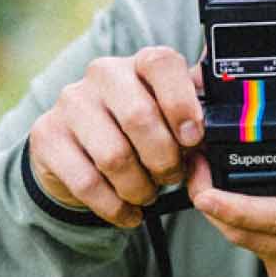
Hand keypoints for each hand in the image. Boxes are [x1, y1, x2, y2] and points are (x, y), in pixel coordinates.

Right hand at [27, 45, 208, 229]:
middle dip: (163, 159)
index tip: (192, 138)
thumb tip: (228, 120)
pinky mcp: (47, 137)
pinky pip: (87, 182)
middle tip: (171, 177)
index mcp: (139, 63)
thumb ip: (193, 114)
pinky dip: (114, 207)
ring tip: (146, 194)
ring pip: (113, 156)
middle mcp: (102, 75)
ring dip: (139, 187)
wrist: (74, 151)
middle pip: (139, 117)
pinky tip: (127, 213)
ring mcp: (70, 104)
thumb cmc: (133, 132)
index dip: (181, 102)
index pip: (161, 64)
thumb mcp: (166, 117)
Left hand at [188, 79, 275, 276]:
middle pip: (244, 229)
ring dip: (230, 214)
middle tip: (193, 167)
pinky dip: (256, 232)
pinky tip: (256, 209)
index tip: (204, 178)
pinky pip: (262, 255)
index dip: (231, 202)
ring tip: (214, 179)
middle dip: (210, 199)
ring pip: (247, 242)